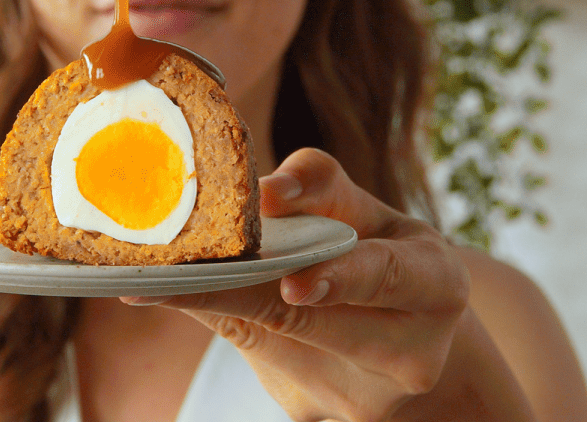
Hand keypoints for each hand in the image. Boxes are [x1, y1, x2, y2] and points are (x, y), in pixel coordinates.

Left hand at [122, 148, 482, 421]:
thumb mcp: (366, 210)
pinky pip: (252, 360)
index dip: (340, 280)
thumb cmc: (375, 249)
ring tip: (149, 279)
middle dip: (240, 295)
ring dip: (211, 307)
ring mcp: (359, 397)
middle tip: (168, 277)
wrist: (399, 330)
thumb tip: (267, 193)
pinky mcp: (312, 410)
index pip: (387, 277)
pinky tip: (175, 296)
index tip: (293, 285)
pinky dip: (214, 321)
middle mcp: (409, 355)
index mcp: (436, 287)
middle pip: (314, 325)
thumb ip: (320, 187)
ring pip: (272, 346)